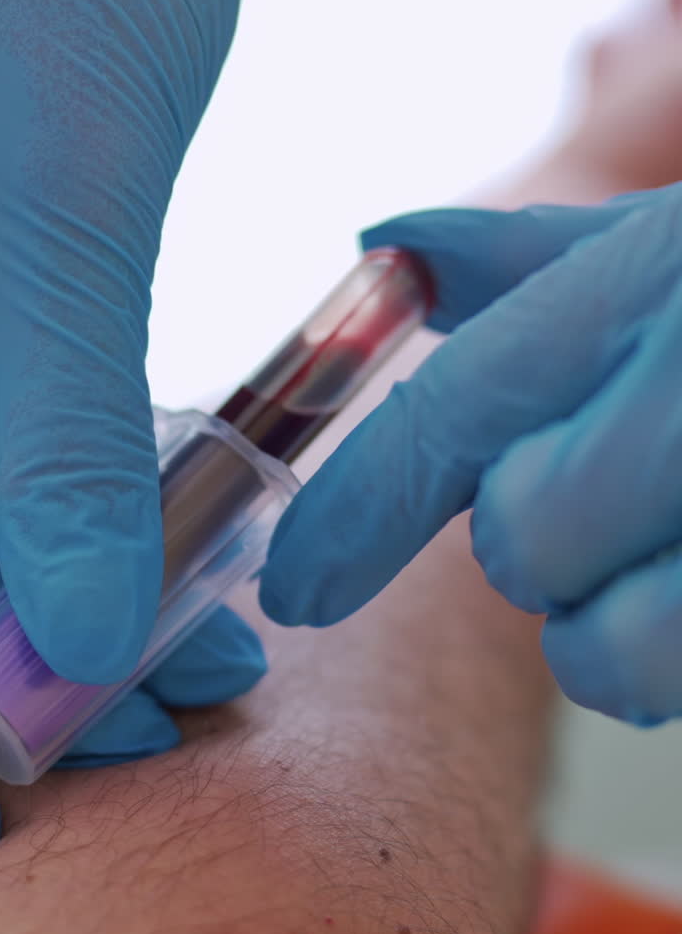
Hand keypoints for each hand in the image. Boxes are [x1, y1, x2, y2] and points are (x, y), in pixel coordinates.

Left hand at [261, 185, 681, 724]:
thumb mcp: (667, 248)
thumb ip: (526, 260)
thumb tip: (384, 242)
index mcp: (651, 289)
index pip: (452, 414)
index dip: (349, 518)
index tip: (290, 591)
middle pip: (524, 545)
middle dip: (534, 543)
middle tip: (598, 496)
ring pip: (605, 653)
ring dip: (605, 630)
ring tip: (657, 560)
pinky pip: (675, 690)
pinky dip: (670, 659)